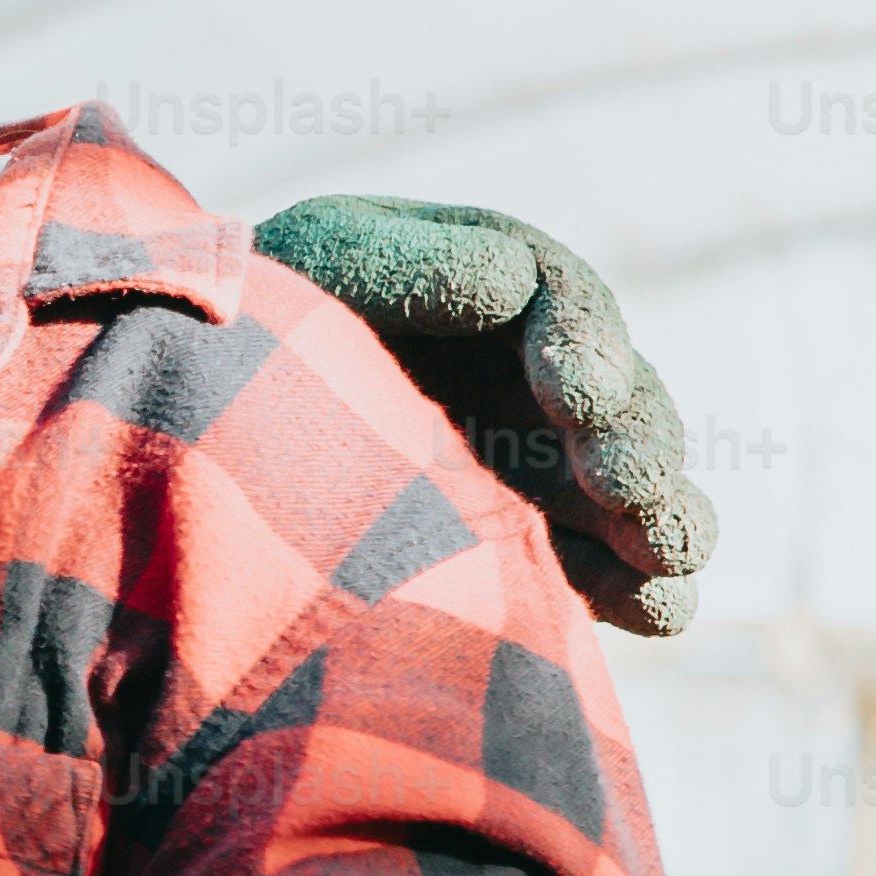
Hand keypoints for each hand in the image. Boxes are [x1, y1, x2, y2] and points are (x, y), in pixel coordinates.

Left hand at [248, 195, 715, 634]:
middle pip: (620, 402)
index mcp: (497, 288)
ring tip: (667, 554)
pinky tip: (656, 610)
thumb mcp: (320, 265)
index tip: (580, 394)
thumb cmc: (261, 316)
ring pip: (633, 489)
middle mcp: (538, 375)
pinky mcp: (530, 543)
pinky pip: (603, 567)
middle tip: (630, 488)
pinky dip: (634, 588)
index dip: (584, 347)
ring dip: (659, 519)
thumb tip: (511, 280)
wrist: (208, 409)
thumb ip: (403, 266)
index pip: (564, 304)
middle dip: (634, 444)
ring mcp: (542, 463)